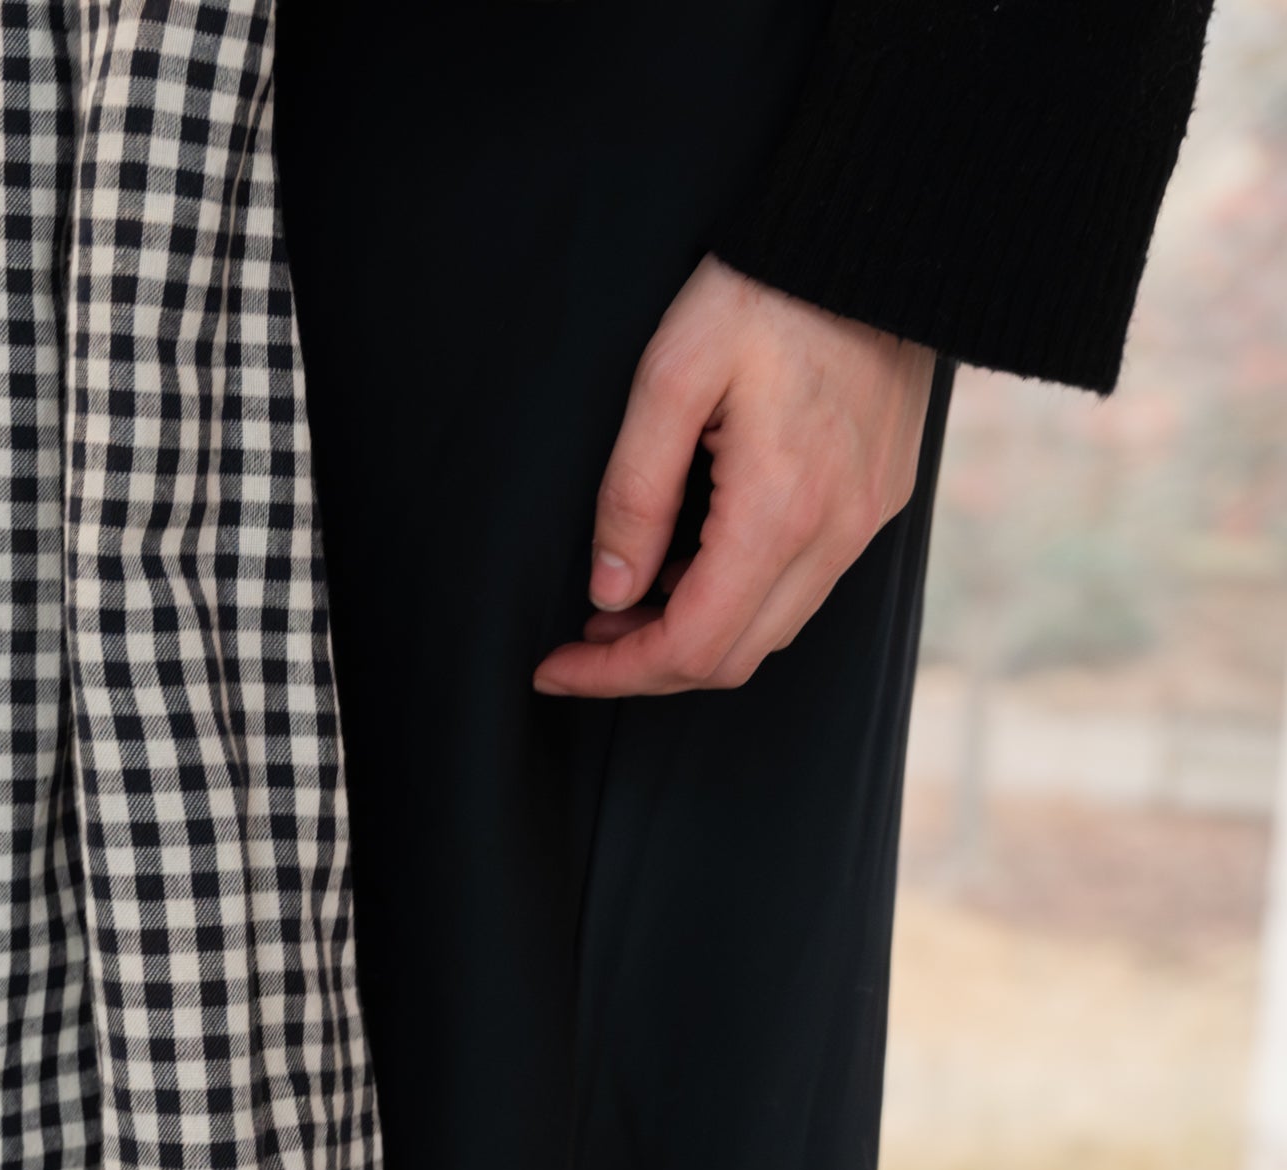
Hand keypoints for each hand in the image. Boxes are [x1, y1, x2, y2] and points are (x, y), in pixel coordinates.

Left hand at [532, 254, 934, 697]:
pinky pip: (798, 590)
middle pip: (730, 660)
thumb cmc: (765, 289)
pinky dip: (733, 603)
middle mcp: (834, 534)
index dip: (614, 673)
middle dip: (644, 667)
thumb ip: (635, 491)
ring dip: (689, 638)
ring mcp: (862, 522)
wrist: (879, 233)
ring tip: (621, 608)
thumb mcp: (671, 376)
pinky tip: (684, 569)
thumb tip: (609, 590)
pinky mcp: (874, 503)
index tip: (554, 668)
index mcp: (779, 510)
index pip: (690, 646)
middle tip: (580, 642)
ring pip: (766, 634)